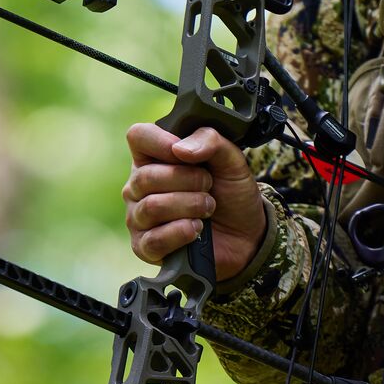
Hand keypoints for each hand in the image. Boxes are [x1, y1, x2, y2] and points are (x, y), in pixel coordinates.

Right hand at [122, 124, 268, 279]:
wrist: (245, 235)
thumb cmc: (230, 193)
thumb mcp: (231, 160)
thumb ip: (210, 141)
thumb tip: (180, 149)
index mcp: (153, 157)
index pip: (137, 137)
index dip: (162, 143)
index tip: (189, 155)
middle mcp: (138, 186)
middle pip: (146, 177)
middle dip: (188, 181)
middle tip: (209, 187)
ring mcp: (138, 217)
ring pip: (152, 207)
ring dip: (190, 207)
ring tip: (207, 209)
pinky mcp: (144, 247)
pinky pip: (154, 240)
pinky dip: (181, 232)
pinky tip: (196, 229)